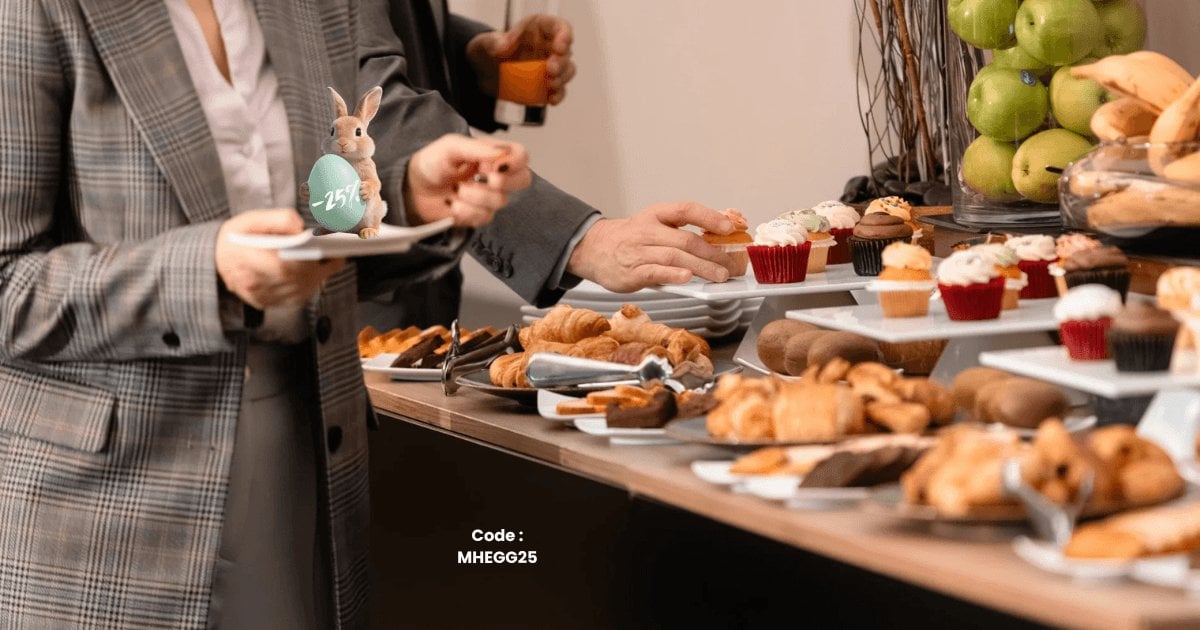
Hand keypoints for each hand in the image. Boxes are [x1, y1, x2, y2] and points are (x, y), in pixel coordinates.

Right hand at [216, 209, 345, 309]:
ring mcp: (258, 296)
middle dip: (319, 267)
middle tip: (335, 254)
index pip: (282, 266)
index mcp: (245, 257)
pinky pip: (293, 299)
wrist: (215, 258)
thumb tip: (302, 230)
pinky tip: (315, 273)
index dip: (308, 260)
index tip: (325, 250)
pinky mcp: (264, 303)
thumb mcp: (252, 219)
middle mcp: (251, 282)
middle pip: (295, 280)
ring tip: (330, 261)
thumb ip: (278, 219)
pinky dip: (307, 286)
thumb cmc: (237, 236)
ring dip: (317, 277)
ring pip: (297, 292)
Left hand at [405, 134, 531, 227]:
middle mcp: (495, 174)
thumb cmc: (431, 163)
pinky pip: (485, 217)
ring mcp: (489, 197)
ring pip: (500, 201)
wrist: (412, 190)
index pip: (521, 156)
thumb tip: (501, 153)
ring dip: (474, 196)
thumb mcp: (450, 147)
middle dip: (501, 182)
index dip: (514, 162)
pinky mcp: (479, 215)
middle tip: (479, 178)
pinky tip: (453, 204)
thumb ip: (477, 148)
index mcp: (492, 154)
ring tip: (456, 190)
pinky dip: (465, 211)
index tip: (495, 165)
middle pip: (523, 179)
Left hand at [466, 14, 575, 104]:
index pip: (559, 28)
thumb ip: (494, 42)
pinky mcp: (546, 85)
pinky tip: (551, 99)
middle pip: (566, 53)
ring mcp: (550, 67)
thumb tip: (503, 46)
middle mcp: (548, 47)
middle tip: (550, 70)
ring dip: (562, 79)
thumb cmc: (489, 50)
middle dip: (561, 62)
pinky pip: (559, 91)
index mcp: (538, 29)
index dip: (564, 36)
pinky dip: (558, 95)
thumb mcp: (486, 43)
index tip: (559, 48)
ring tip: (550, 84)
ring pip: (567, 71)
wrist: (484, 72)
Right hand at [567, 202, 735, 291]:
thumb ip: (681, 229)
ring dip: (701, 267)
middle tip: (730, 263)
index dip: (709, 217)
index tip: (729, 227)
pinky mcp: (632, 272)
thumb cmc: (630, 239)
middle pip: (685, 239)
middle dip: (712, 252)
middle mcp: (648, 230)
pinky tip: (687, 279)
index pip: (686, 209)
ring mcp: (639, 251)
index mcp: (656, 215)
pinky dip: (673, 275)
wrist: (593, 249)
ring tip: (719, 275)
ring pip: (674, 257)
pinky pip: (655, 272)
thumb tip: (719, 237)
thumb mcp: (654, 224)